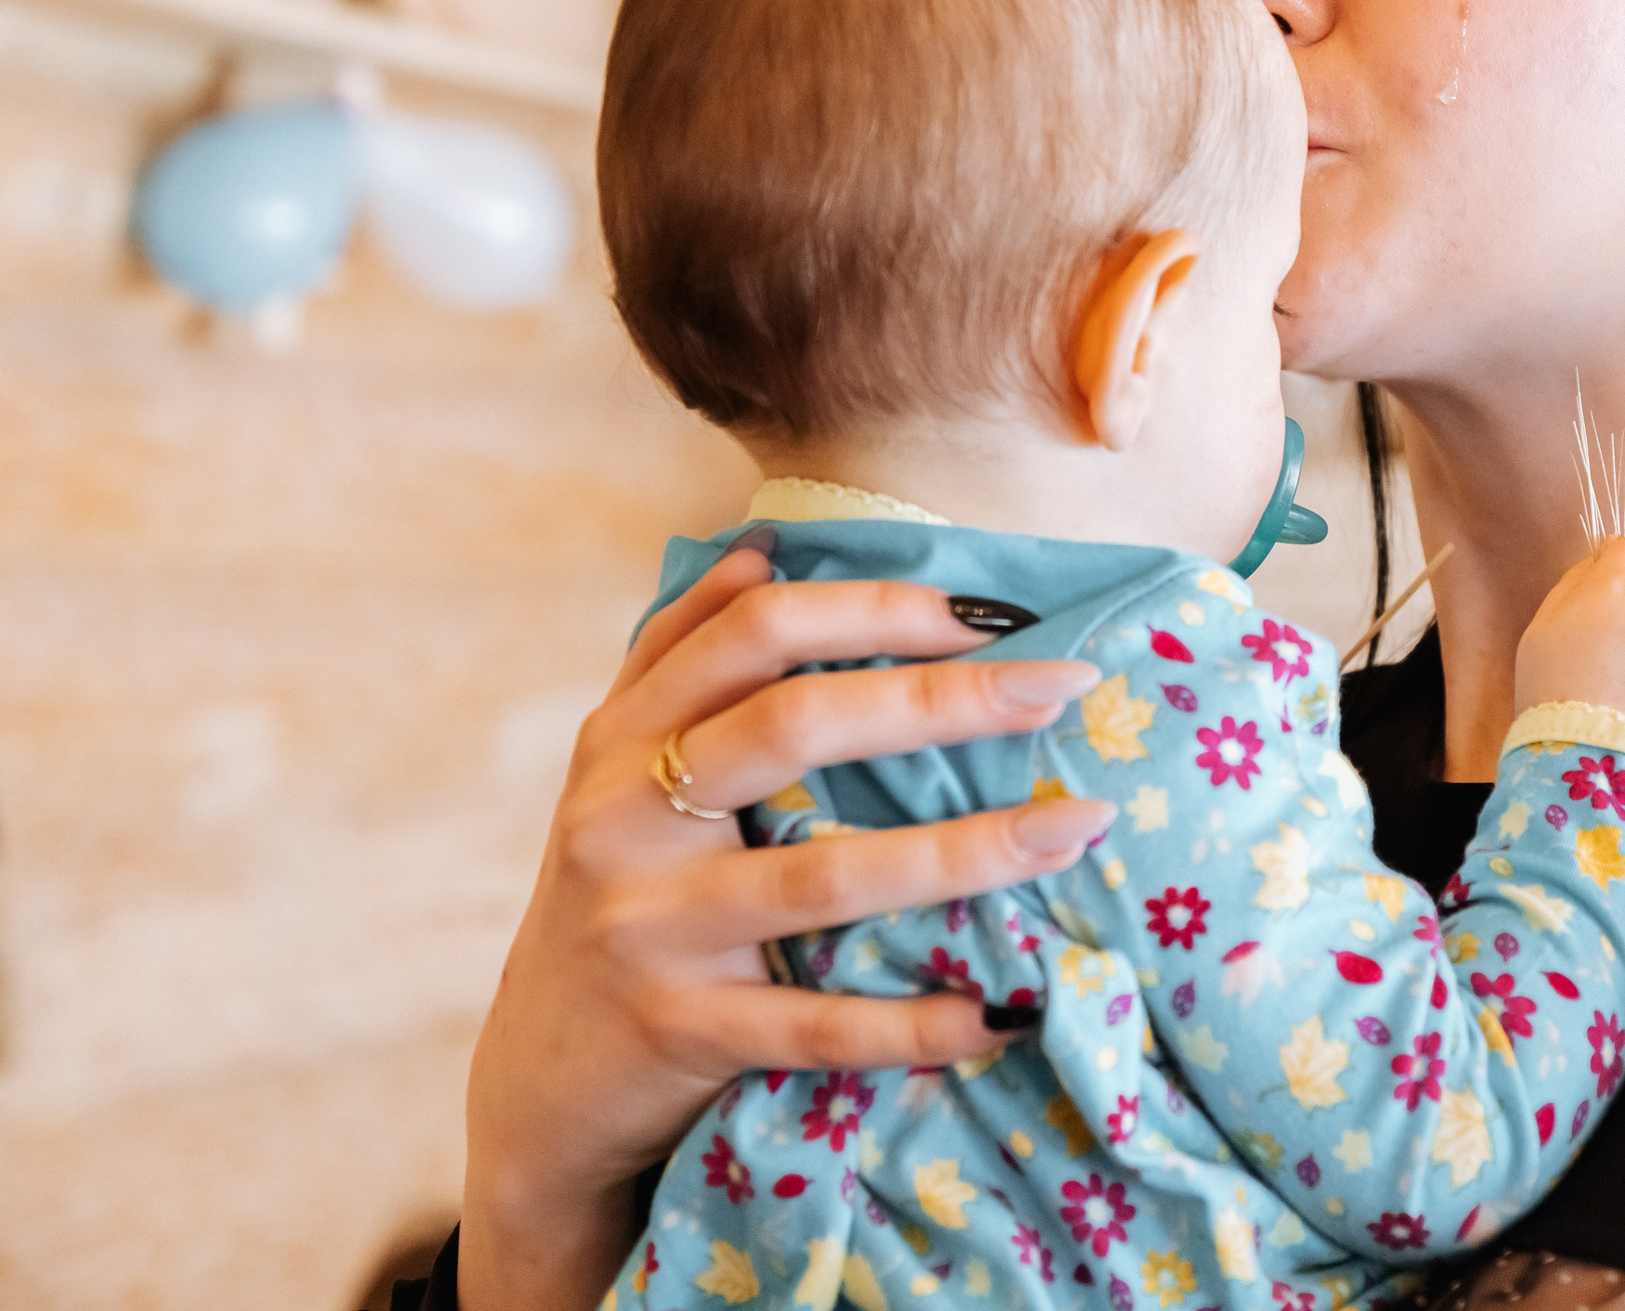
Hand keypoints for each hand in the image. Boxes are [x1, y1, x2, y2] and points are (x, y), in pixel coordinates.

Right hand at [459, 539, 1111, 1310]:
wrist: (538, 1084)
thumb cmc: (613, 901)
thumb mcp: (618, 772)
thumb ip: (678, 658)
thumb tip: (758, 551)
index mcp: (624, 737)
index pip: (756, 631)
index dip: (874, 608)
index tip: (984, 611)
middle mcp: (624, 817)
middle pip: (795, 726)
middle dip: (943, 699)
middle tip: (1063, 685)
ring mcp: (650, 927)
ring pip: (825, 877)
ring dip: (968, 853)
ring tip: (1077, 827)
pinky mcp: (679, 1031)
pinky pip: (817, 1025)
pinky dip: (912, 1023)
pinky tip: (998, 1010)